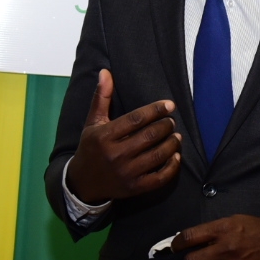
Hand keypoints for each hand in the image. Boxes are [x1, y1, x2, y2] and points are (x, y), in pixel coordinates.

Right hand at [65, 69, 181, 202]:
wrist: (83, 183)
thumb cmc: (91, 148)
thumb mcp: (92, 122)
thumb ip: (101, 97)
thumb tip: (106, 72)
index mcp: (105, 136)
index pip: (136, 119)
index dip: (155, 110)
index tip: (169, 105)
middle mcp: (115, 154)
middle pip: (149, 136)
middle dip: (165, 126)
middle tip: (171, 121)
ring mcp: (126, 173)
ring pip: (157, 155)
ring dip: (172, 144)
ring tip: (176, 136)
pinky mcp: (134, 188)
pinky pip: (159, 178)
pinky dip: (172, 167)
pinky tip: (176, 156)